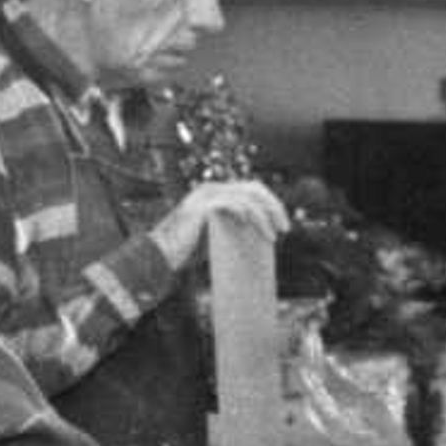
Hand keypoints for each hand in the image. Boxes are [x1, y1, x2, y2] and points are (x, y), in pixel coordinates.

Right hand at [147, 177, 289, 273]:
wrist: (160, 257)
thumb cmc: (186, 251)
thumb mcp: (214, 237)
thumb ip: (231, 230)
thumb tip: (256, 240)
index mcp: (215, 192)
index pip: (250, 189)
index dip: (270, 204)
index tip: (282, 225)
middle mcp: (211, 189)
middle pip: (254, 189)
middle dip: (274, 207)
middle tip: (285, 229)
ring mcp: (206, 196)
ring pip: (247, 197)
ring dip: (265, 216)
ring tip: (274, 236)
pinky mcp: (203, 208)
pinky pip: (233, 205)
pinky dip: (248, 215)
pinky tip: (256, 229)